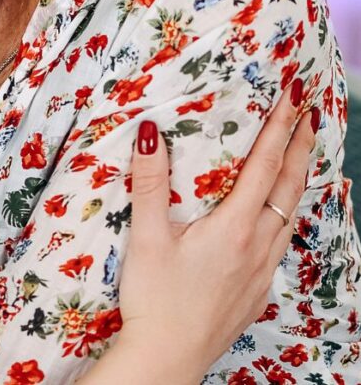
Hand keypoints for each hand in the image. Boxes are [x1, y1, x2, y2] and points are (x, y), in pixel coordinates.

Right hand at [79, 81, 316, 384]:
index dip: (281, 128)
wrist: (166, 360)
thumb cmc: (154, 300)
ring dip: (297, 180)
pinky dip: (286, 214)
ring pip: (289, 216)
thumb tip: (150, 132)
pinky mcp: (255, 292)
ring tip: (300, 156)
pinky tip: (276, 217)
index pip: (265, 166)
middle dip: (301, 147)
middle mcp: (256, 247)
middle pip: (289, 188)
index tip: (295, 97)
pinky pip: (280, 243)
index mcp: (234, 228)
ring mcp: (260, 272)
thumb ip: (150, 182)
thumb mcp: (145, 236)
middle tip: (309, 113)